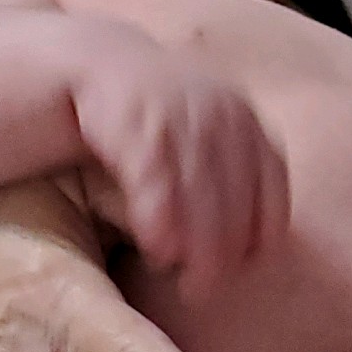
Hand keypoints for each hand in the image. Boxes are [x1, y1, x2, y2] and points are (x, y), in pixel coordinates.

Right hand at [72, 46, 290, 299]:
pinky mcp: (132, 118)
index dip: (262, 233)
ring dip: (198, 245)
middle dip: (226, 250)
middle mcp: (219, 112)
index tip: (246, 270)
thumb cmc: (145, 119)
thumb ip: (226, 180)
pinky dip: (161, 219)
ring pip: (200, 191)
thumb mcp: (198, 138)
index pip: (271, 186)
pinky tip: (159, 250)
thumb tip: (248, 253)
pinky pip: (156, 177)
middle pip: (237, 195)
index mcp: (244, 119)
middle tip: (207, 291)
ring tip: (187, 283)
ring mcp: (177, 112)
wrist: (81, 60)